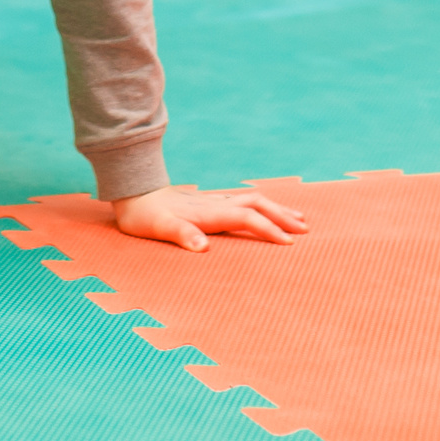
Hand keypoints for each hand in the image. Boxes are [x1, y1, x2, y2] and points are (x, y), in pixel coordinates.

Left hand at [110, 184, 308, 250]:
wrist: (134, 192)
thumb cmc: (144, 216)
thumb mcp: (157, 228)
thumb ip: (181, 235)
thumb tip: (204, 248)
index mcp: (209, 213)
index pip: (247, 218)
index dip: (268, 229)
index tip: (288, 243)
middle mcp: (216, 204)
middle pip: (258, 205)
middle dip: (282, 216)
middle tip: (305, 230)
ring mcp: (215, 201)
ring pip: (254, 201)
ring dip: (277, 209)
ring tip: (298, 219)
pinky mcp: (211, 203)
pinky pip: (245, 202)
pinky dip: (263, 207)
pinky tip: (266, 212)